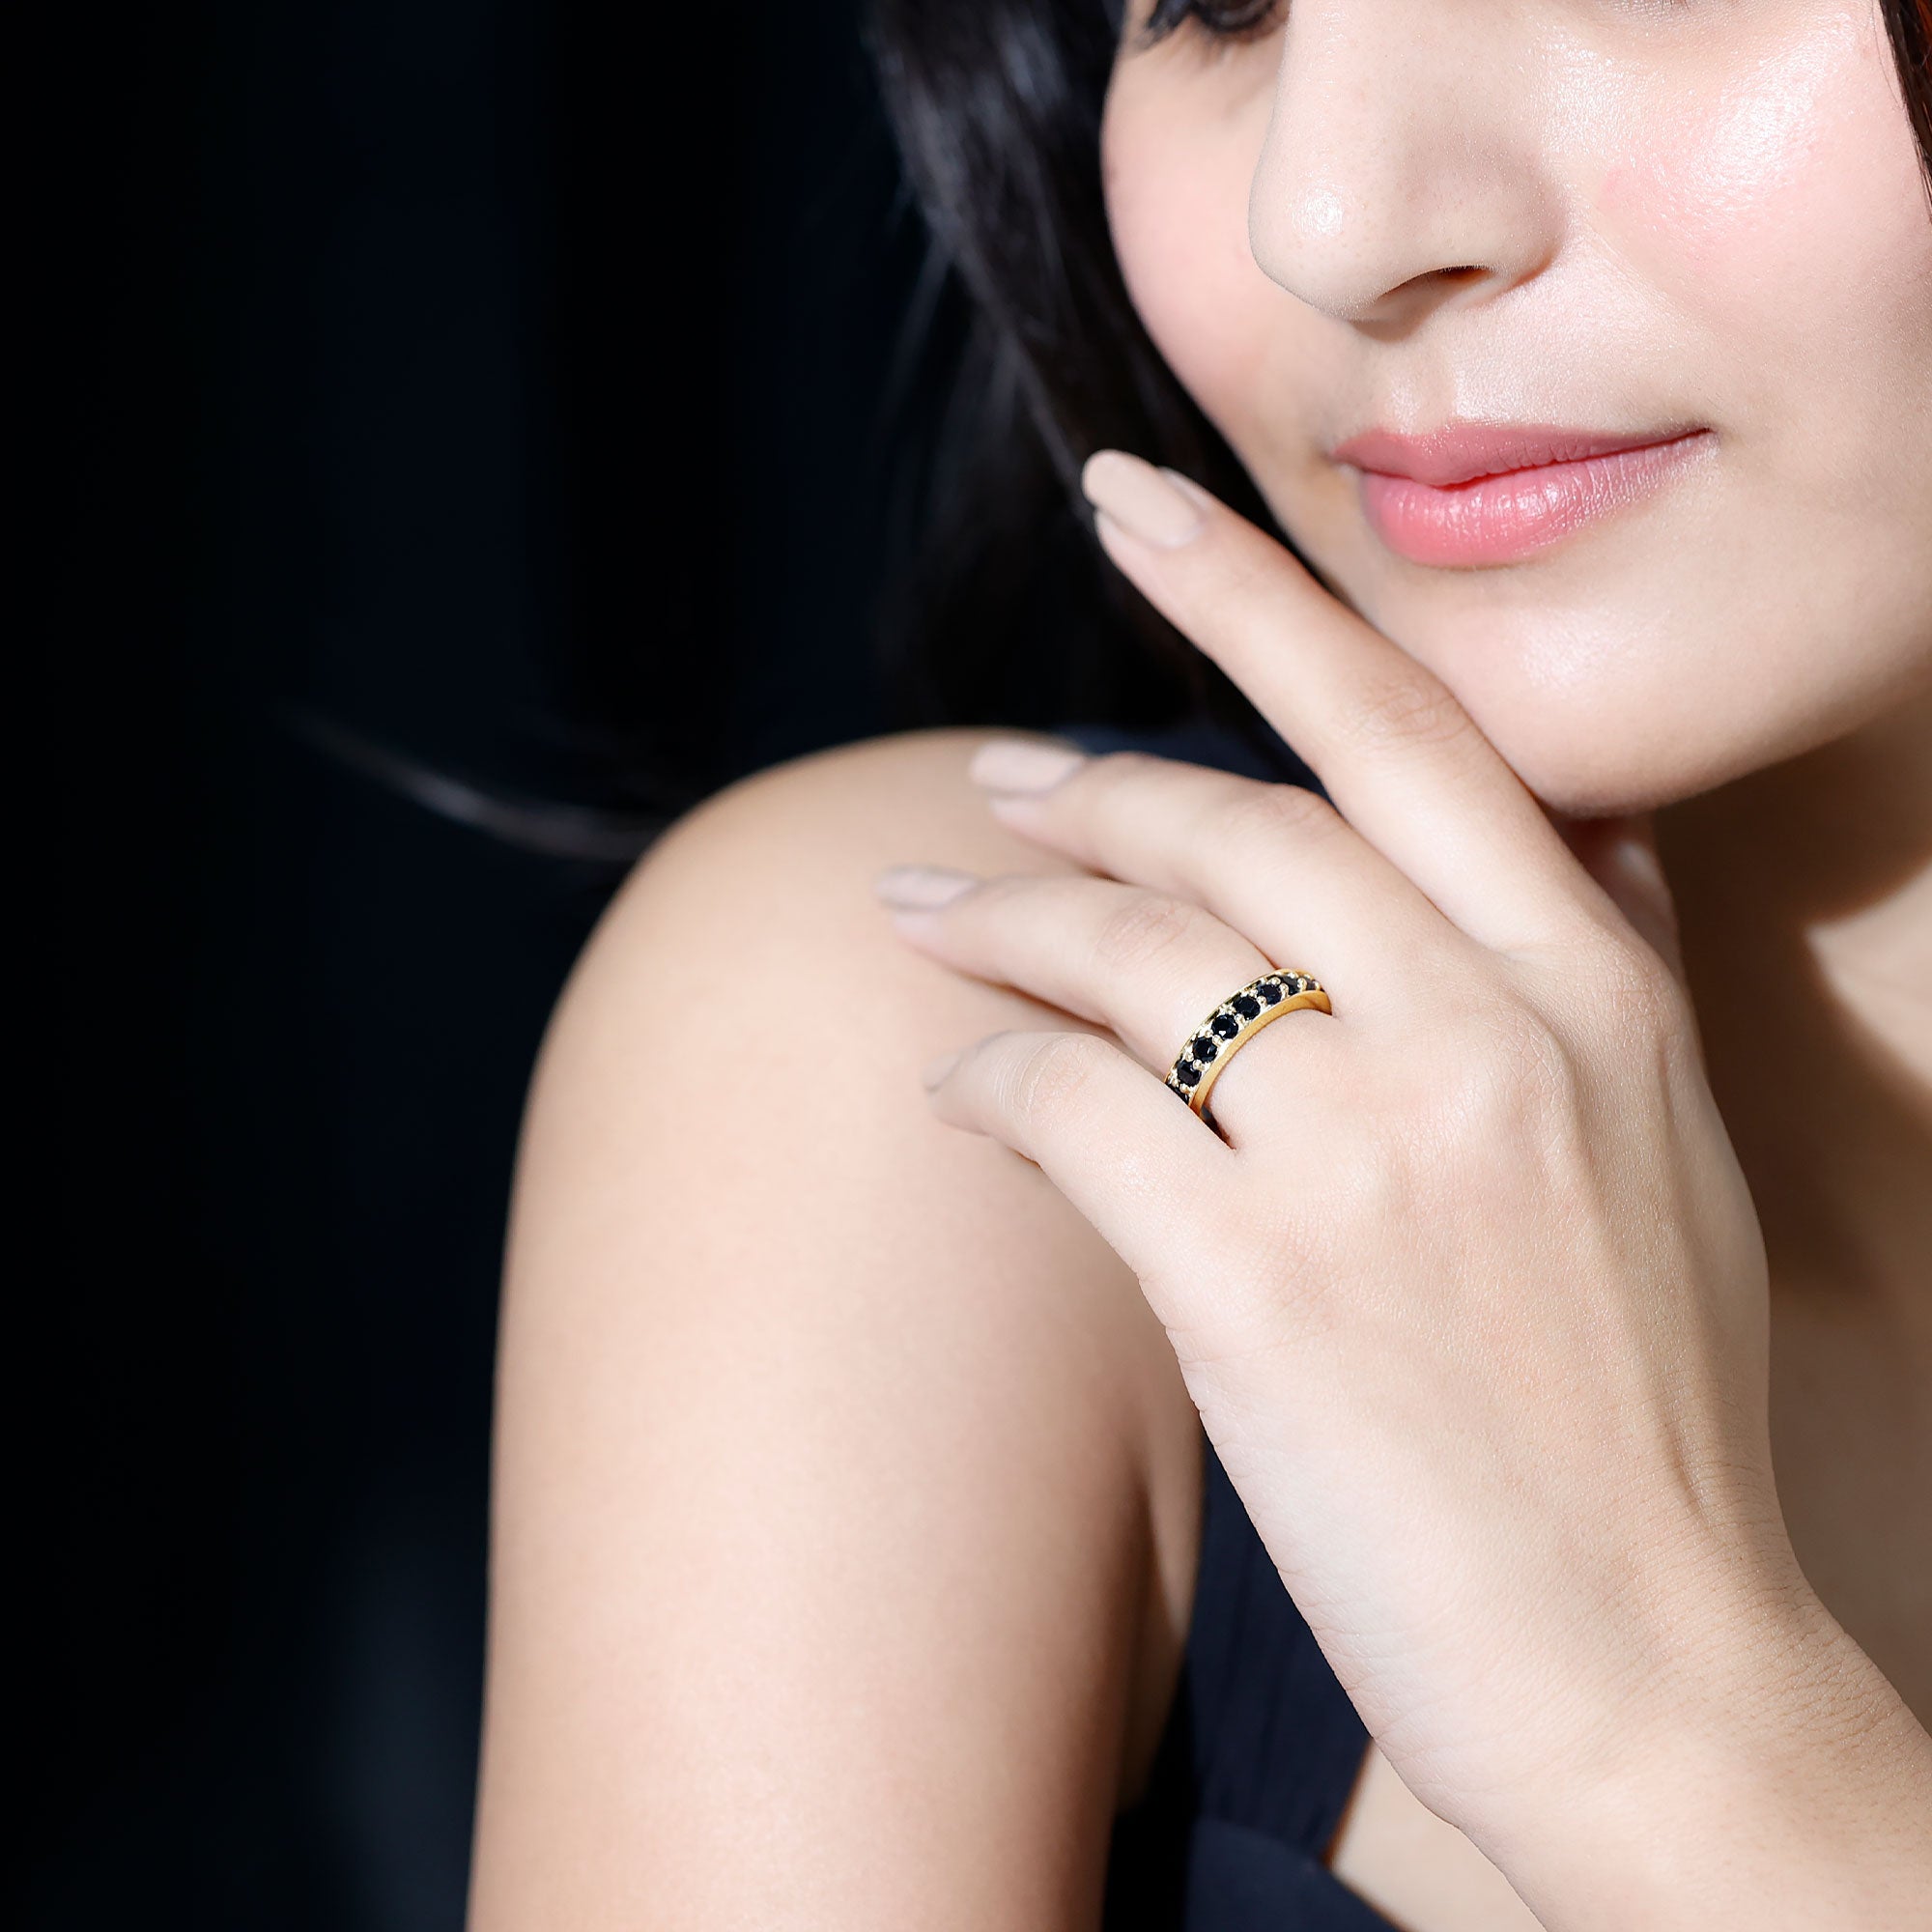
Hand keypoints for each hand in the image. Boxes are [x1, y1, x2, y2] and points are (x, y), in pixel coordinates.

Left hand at [872, 453, 1921, 1913]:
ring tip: (918, 912)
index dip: (1249, 594)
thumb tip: (1551, 837)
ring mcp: (1372, 1153)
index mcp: (1593, 986)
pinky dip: (991, 1085)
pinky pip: (1070, 1111)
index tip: (1130, 497)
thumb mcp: (1657, 1147)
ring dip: (1000, 923)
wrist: (1652, 1657)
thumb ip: (1592, 968)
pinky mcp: (1258, 1286)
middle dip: (1083, 785)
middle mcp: (1490, 1032)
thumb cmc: (1634, 1406)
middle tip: (987, 779)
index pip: (1403, 729)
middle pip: (1232, 827)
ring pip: (1127, 953)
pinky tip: (959, 1096)